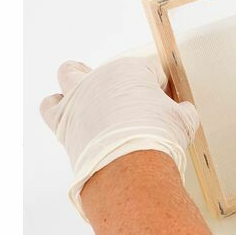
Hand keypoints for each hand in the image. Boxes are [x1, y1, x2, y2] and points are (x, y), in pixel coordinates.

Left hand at [40, 57, 198, 217]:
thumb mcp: (185, 122)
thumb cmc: (158, 139)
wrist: (130, 166)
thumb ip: (184, 112)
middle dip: (120, 80)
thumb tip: (185, 112)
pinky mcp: (62, 120)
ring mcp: (79, 96)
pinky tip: (71, 117)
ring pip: (69, 74)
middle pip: (109, 69)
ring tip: (89, 95)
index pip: (150, 71)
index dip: (159, 88)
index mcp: (133, 70)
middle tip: (130, 100)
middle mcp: (102, 77)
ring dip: (77, 80)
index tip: (163, 103)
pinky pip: (50, 106)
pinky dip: (58, 108)